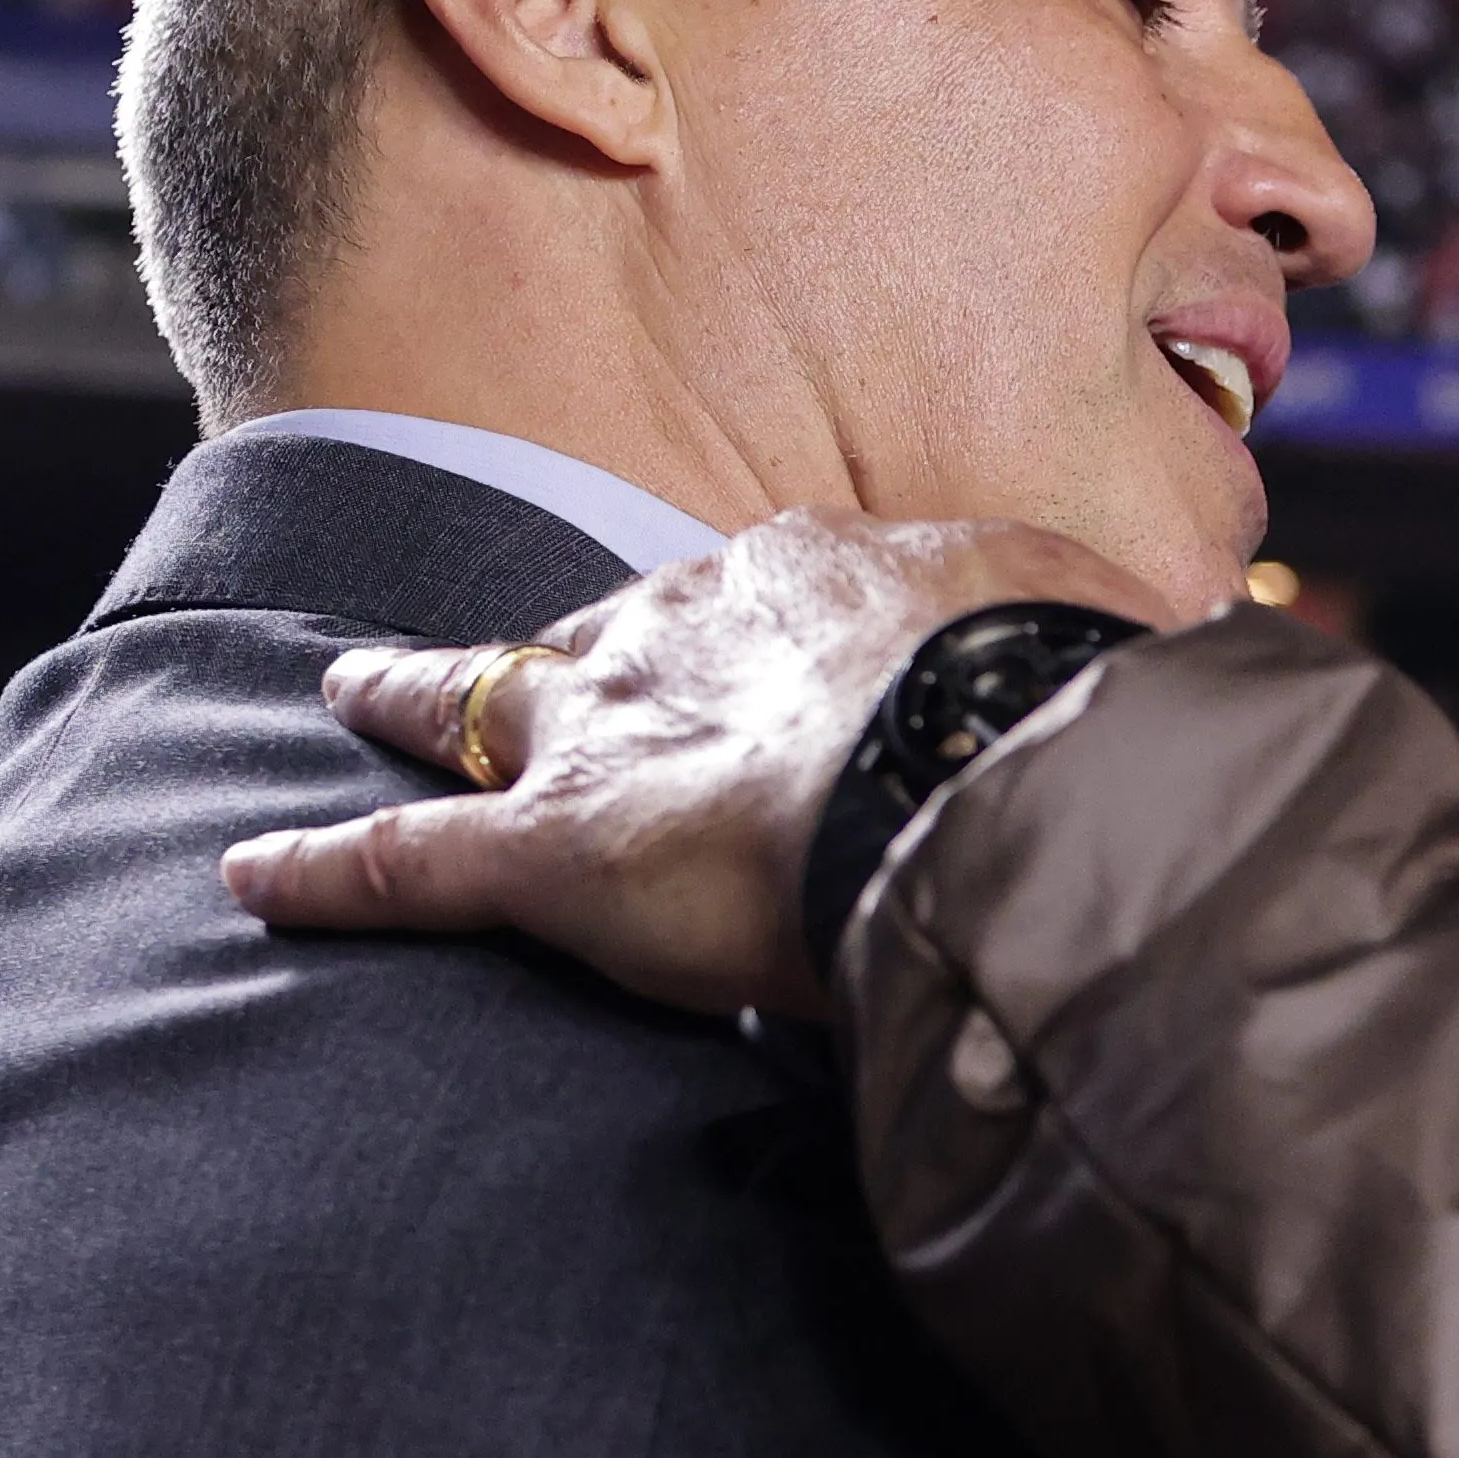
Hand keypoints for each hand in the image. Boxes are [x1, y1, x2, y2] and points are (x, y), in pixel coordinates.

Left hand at [222, 509, 1192, 1018]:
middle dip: (558, 642)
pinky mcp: (542, 856)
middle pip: (603, 628)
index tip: (768, 660)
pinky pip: (405, 862)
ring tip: (349, 697)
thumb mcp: (1118, 646)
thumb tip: (1208, 670)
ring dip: (411, 703)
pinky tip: (251, 875)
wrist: (977, 763)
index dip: (756, 637)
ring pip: (480, 706)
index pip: (771, 603)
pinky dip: (324, 871)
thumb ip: (1129, 661)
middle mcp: (692, 628)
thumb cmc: (1065, 710)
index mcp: (833, 581)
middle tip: (518, 650)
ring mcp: (608, 735)